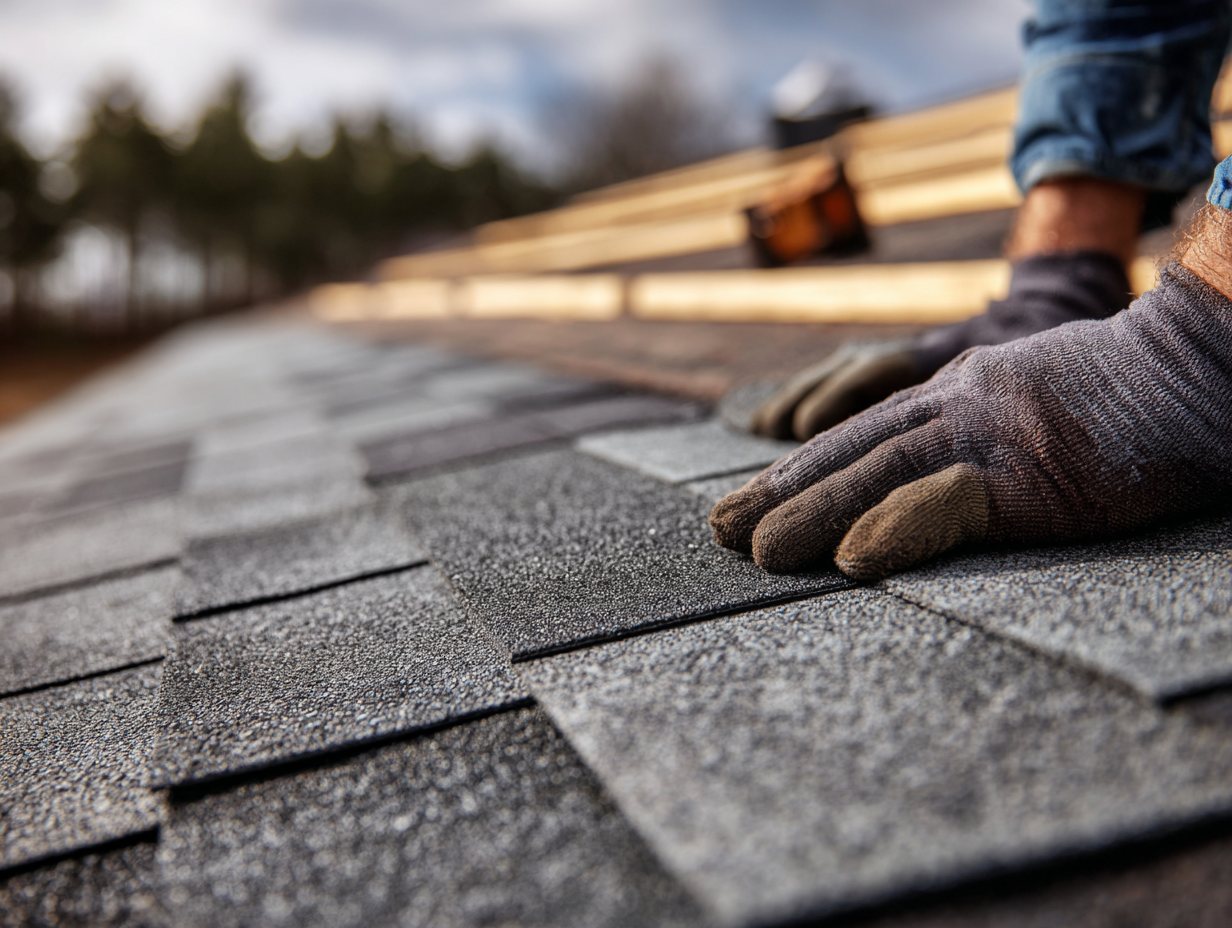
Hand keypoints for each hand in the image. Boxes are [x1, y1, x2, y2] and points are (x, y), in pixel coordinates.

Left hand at [713, 265, 1231, 579]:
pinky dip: (896, 528)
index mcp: (954, 392)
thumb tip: (918, 482)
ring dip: (810, 514)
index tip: (749, 501)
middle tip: (719, 531)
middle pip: (848, 453)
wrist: (1194, 365)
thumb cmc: (1119, 394)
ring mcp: (989, 434)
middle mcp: (956, 404)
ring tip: (755, 551)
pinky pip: (949, 501)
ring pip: (877, 474)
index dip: (796, 470)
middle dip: (778, 494)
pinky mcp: (1031, 473)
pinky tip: (851, 558)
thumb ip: (968, 430)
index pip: (857, 435)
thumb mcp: (1023, 397)